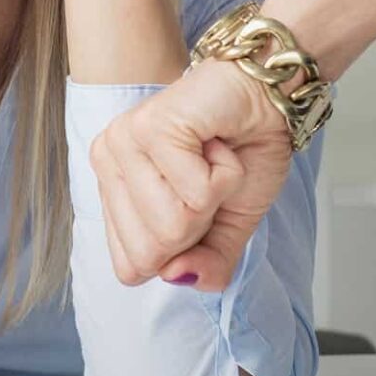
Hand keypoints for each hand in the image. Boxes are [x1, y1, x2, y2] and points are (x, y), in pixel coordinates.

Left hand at [88, 57, 292, 289]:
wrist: (268, 98)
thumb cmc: (243, 152)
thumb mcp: (228, 227)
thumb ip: (206, 265)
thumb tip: (175, 277)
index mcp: (113, 189)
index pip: (129, 267)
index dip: (178, 252)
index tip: (196, 206)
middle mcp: (106, 163)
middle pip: (149, 254)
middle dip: (198, 226)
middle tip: (206, 179)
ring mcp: (123, 144)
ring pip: (172, 226)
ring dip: (213, 196)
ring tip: (212, 157)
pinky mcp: (149, 128)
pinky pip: (197, 193)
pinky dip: (226, 174)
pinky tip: (216, 142)